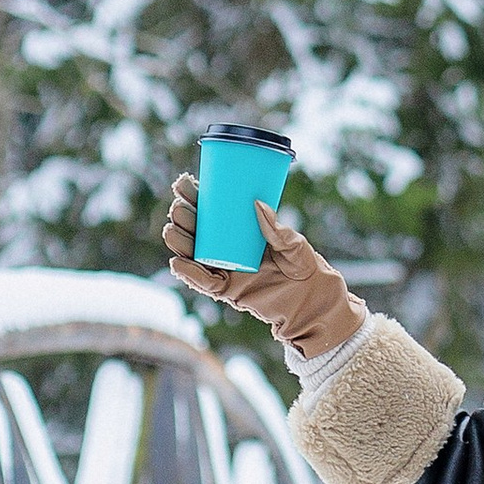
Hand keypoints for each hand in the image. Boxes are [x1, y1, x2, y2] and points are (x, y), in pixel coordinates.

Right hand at [162, 174, 366, 360]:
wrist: (311, 300)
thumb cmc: (304, 266)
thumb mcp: (293, 244)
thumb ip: (277, 229)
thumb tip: (257, 205)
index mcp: (239, 229)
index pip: (211, 209)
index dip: (194, 197)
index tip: (185, 184)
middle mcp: (227, 247)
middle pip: (196, 230)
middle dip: (183, 217)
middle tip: (179, 207)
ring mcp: (225, 268)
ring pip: (194, 254)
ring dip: (179, 242)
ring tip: (172, 230)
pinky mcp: (227, 290)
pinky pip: (204, 282)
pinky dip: (190, 273)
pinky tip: (178, 262)